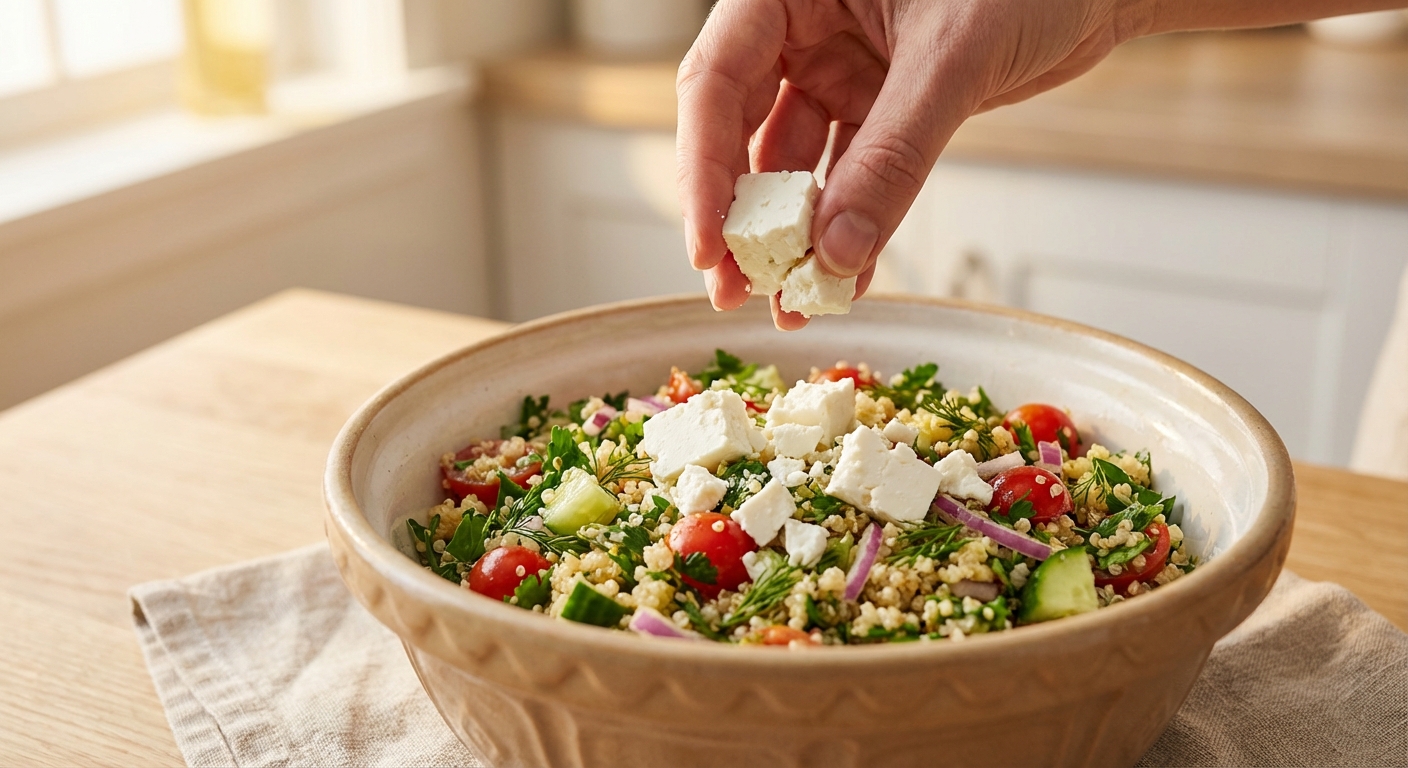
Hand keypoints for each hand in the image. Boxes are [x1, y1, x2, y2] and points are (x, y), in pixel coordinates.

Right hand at [677, 0, 1152, 328]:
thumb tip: (834, 251)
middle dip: (739, 216)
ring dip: (794, 236)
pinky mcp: (881, 105)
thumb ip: (891, 155)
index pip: (715, 79)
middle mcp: (806, 27)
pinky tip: (845, 279)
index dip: (702, 167)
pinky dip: (850, 227)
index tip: (710, 245)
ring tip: (791, 304)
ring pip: (796, 165)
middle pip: (741, 130)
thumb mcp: (951, 59)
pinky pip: (852, 176)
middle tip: (736, 291)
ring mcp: (841, 69)